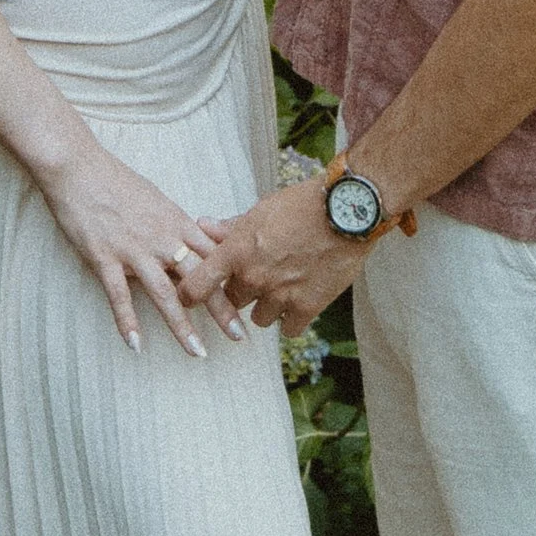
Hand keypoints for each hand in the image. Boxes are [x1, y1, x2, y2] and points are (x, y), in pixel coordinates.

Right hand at [42, 144, 239, 356]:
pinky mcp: (104, 257)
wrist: (78, 167)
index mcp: (177, 222)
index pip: (215, 256)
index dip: (235, 280)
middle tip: (239, 336)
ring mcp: (133, 250)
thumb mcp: (157, 200)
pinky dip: (127, 321)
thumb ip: (176, 226)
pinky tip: (135, 345)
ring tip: (197, 352)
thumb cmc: (117, 181)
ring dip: (182, 325)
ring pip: (164, 293)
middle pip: (199, 278)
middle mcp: (162, 238)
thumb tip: (193, 246)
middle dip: (221, 309)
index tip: (254, 300)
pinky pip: (119, 295)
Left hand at [174, 181, 361, 334]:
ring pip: (259, 318)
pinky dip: (292, 319)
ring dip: (267, 306)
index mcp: (236, 252)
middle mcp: (253, 277)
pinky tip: (298, 302)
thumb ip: (229, 227)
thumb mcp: (260, 210)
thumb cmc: (301, 205)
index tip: (191, 297)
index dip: (188, 295)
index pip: (195, 287)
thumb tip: (203, 226)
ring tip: (282, 287)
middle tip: (259, 277)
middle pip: (232, 301)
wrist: (346, 212)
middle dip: (242, 291)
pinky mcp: (306, 307)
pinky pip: (288, 329)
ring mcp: (279, 294)